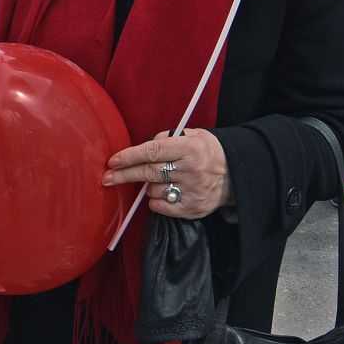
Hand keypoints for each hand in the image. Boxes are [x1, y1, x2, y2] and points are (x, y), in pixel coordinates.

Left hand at [103, 128, 230, 218]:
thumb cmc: (207, 152)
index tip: (113, 161)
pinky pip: (161, 207)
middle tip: (106, 178)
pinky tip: (165, 193)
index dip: (129, 156)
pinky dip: (156, 201)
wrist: (236, 174)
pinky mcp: (193, 209)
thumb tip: (141, 149)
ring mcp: (193, 191)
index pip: (152, 151)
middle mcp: (191, 170)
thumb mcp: (193, 135)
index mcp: (189, 148)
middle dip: (124, 175)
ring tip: (162, 180)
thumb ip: (167, 138)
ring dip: (149, 186)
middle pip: (148, 173)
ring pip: (153, 190)